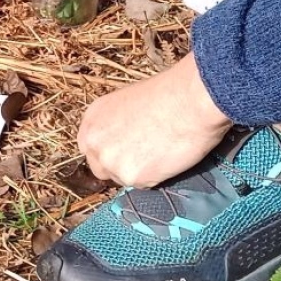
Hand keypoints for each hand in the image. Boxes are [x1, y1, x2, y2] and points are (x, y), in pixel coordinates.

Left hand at [78, 54, 231, 187]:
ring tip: (162, 151)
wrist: (189, 101)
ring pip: (121, 179)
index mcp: (92, 119)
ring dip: (138, 172)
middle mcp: (94, 142)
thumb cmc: (167, 95)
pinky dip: (156, 177)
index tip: (125, 151)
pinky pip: (143, 185)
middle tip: (144, 157)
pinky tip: (168, 157)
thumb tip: (123, 141)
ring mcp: (110, 161)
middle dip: (119, 166)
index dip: (109, 151)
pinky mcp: (130, 177)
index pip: (90, 148)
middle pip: (100, 168)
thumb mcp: (127, 104)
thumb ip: (116, 126)